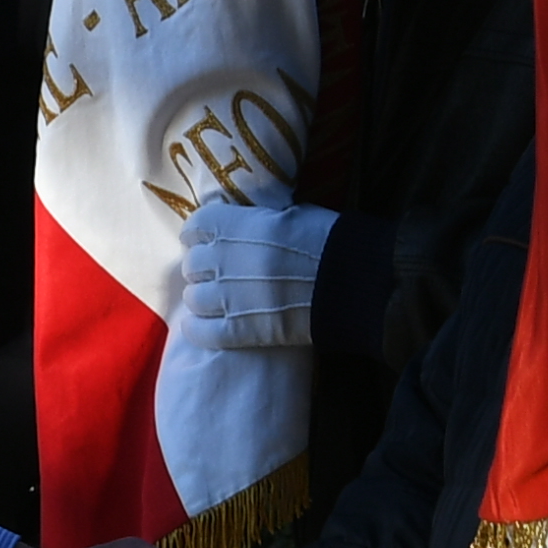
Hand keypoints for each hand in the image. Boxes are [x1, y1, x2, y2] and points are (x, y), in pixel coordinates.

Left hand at [176, 196, 339, 350]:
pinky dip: (198, 330)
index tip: (206, 242)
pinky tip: (205, 327)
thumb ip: (257, 222)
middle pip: (192, 265)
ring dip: (203, 300)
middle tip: (220, 275)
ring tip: (218, 302)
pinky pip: (201, 332)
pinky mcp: (241, 330)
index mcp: (236, 224)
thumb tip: (242, 225)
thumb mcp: (290, 215)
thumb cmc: (330, 241)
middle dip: (203, 270)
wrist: (355, 281)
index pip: (194, 228)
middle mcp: (225, 259)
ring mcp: (230, 296)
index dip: (199, 236)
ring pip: (193, 299)